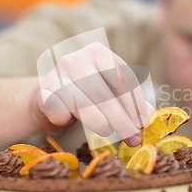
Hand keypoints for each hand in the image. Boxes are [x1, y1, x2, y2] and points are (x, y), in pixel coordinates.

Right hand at [32, 42, 148, 146]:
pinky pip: (59, 111)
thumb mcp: (110, 92)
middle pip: (105, 94)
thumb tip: (149, 118)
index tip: (142, 124)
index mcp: (98, 52)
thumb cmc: (86, 94)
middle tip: (132, 139)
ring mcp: (57, 74)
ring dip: (100, 123)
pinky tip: (69, 123)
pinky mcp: (42, 92)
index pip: (122, 78)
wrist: (47, 97)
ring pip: (83, 104)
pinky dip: (66, 120)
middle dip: (122, 120)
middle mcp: (76, 59)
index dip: (135, 103)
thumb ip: (130, 102)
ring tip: (108, 133)